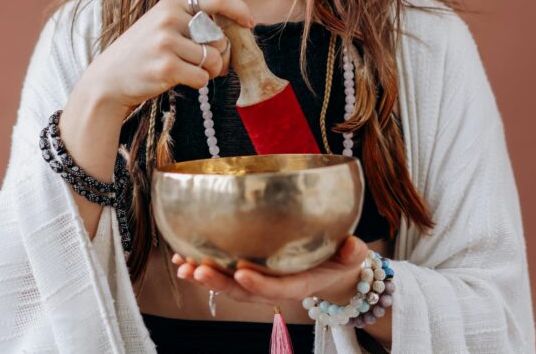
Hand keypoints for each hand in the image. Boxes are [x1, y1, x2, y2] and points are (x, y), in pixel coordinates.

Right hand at [81, 0, 254, 114]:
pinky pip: (202, 77)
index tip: (249, 22)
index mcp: (172, 2)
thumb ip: (193, 22)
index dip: (239, 9)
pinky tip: (179, 80)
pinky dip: (197, 83)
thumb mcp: (163, 25)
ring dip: (209, 71)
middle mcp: (169, 17)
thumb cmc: (143, 54)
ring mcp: (166, 42)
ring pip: (213, 59)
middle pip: (219, 38)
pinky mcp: (166, 67)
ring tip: (190, 71)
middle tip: (204, 63)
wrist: (108, 79)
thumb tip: (233, 35)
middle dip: (219, 55)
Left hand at [171, 236, 368, 307]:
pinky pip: (223, 273)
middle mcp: (274, 286)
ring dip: (204, 276)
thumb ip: (352, 253)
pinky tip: (181, 258)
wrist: (330, 271)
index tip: (241, 273)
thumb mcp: (351, 257)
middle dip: (219, 282)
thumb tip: (354, 245)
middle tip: (197, 270)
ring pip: (228, 285)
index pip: (277, 289)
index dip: (259, 284)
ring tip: (183, 267)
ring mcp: (258, 282)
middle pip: (244, 291)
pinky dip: (201, 267)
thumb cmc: (340, 260)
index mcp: (298, 284)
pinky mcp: (247, 272)